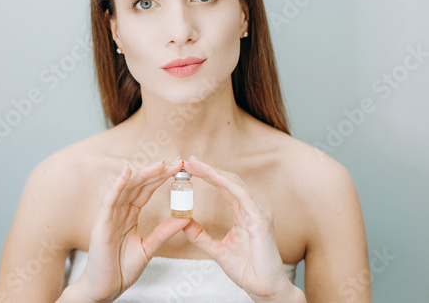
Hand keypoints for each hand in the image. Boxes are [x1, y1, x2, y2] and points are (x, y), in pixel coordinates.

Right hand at [73, 158, 189, 301]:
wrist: (104, 289)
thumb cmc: (120, 269)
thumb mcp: (148, 248)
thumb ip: (164, 233)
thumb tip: (184, 219)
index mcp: (129, 216)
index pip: (147, 191)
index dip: (161, 178)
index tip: (178, 168)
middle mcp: (119, 212)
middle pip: (139, 185)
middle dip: (157, 172)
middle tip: (176, 162)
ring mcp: (110, 216)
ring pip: (127, 189)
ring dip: (144, 175)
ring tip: (162, 165)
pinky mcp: (101, 224)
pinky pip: (110, 201)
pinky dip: (118, 185)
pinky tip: (127, 172)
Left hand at [182, 155, 294, 301]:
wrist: (264, 288)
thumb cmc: (247, 269)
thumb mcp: (216, 249)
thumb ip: (200, 235)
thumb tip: (184, 222)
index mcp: (245, 212)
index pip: (225, 187)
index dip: (208, 175)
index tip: (189, 168)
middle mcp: (253, 207)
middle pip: (229, 180)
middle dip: (208, 169)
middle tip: (188, 160)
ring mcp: (259, 211)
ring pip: (234, 183)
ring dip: (214, 172)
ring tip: (195, 165)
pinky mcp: (260, 219)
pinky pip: (241, 196)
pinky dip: (226, 184)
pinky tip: (212, 176)